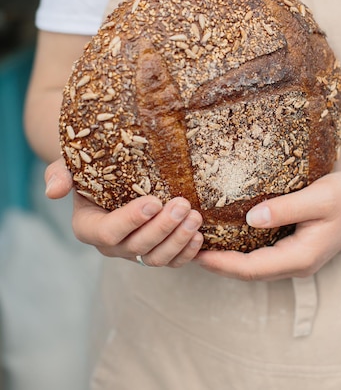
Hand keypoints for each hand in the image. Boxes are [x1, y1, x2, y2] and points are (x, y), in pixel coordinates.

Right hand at [44, 158, 203, 266]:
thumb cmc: (91, 168)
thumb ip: (59, 175)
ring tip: (195, 217)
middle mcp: (111, 245)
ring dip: (178, 240)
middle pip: (137, 247)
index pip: (108, 232)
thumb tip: (53, 191)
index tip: (153, 201)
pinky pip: (172, 262)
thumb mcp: (70, 166)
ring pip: (156, 259)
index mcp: (88, 227)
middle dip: (162, 228)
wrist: (111, 172)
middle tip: (182, 205)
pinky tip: (199, 236)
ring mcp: (134, 252)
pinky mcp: (155, 252)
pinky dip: (187, 253)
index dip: (131, 220)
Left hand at [196, 171, 340, 280]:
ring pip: (254, 265)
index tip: (194, 254)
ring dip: (227, 259)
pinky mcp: (294, 248)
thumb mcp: (319, 197)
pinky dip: (240, 250)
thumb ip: (286, 208)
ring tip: (198, 244)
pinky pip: (261, 255)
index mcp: (301, 256)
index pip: (252, 268)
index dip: (221, 264)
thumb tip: (251, 217)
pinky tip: (225, 236)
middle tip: (186, 250)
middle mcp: (296, 263)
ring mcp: (296, 258)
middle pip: (249, 271)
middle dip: (217, 264)